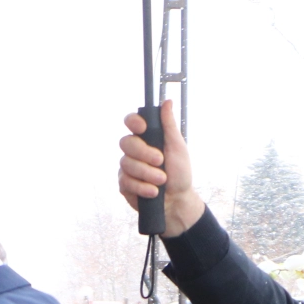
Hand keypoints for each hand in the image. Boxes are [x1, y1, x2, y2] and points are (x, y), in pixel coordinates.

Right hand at [118, 98, 204, 237]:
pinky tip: (153, 191)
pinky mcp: (124, 184)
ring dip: (147, 173)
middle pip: (126, 143)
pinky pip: (126, 181)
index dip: (133, 122)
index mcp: (147, 138)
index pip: (131, 122)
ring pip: (127, 164)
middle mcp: (134, 151)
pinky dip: (142, 186)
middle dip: (144, 153)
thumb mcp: (177, 147)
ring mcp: (127, 167)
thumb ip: (169, 125)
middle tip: (160, 161)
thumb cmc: (179, 173)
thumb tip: (167, 102)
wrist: (176, 201)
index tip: (142, 128)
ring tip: (162, 180)